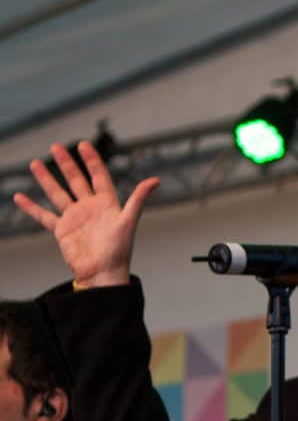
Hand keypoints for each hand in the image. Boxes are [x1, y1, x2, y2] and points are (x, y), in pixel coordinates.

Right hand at [12, 141, 158, 286]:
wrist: (103, 275)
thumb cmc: (119, 251)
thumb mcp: (128, 221)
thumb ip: (139, 199)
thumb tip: (155, 180)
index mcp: (107, 204)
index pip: (99, 176)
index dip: (92, 160)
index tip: (83, 145)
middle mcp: (90, 208)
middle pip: (76, 180)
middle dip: (66, 164)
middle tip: (56, 146)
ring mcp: (75, 218)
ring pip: (57, 194)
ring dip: (46, 179)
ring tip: (34, 164)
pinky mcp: (62, 231)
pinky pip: (43, 216)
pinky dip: (31, 207)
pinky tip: (20, 197)